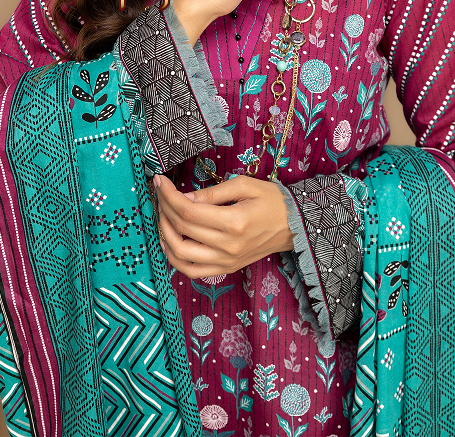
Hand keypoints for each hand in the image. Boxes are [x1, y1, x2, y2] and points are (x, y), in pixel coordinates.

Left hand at [153, 173, 294, 278]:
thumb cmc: (272, 201)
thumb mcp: (244, 185)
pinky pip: (193, 272)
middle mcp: (228, 246)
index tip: (160, 182)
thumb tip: (183, 198)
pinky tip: (169, 242)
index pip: (188, 210)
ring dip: (164, 233)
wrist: (294, 225)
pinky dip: (176, 259)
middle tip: (159, 193)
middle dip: (164, 208)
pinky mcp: (227, 269)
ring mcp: (226, 261)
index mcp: (234, 222)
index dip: (168, 195)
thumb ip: (212, 192)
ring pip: (181, 254)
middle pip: (181, 229)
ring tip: (162, 216)